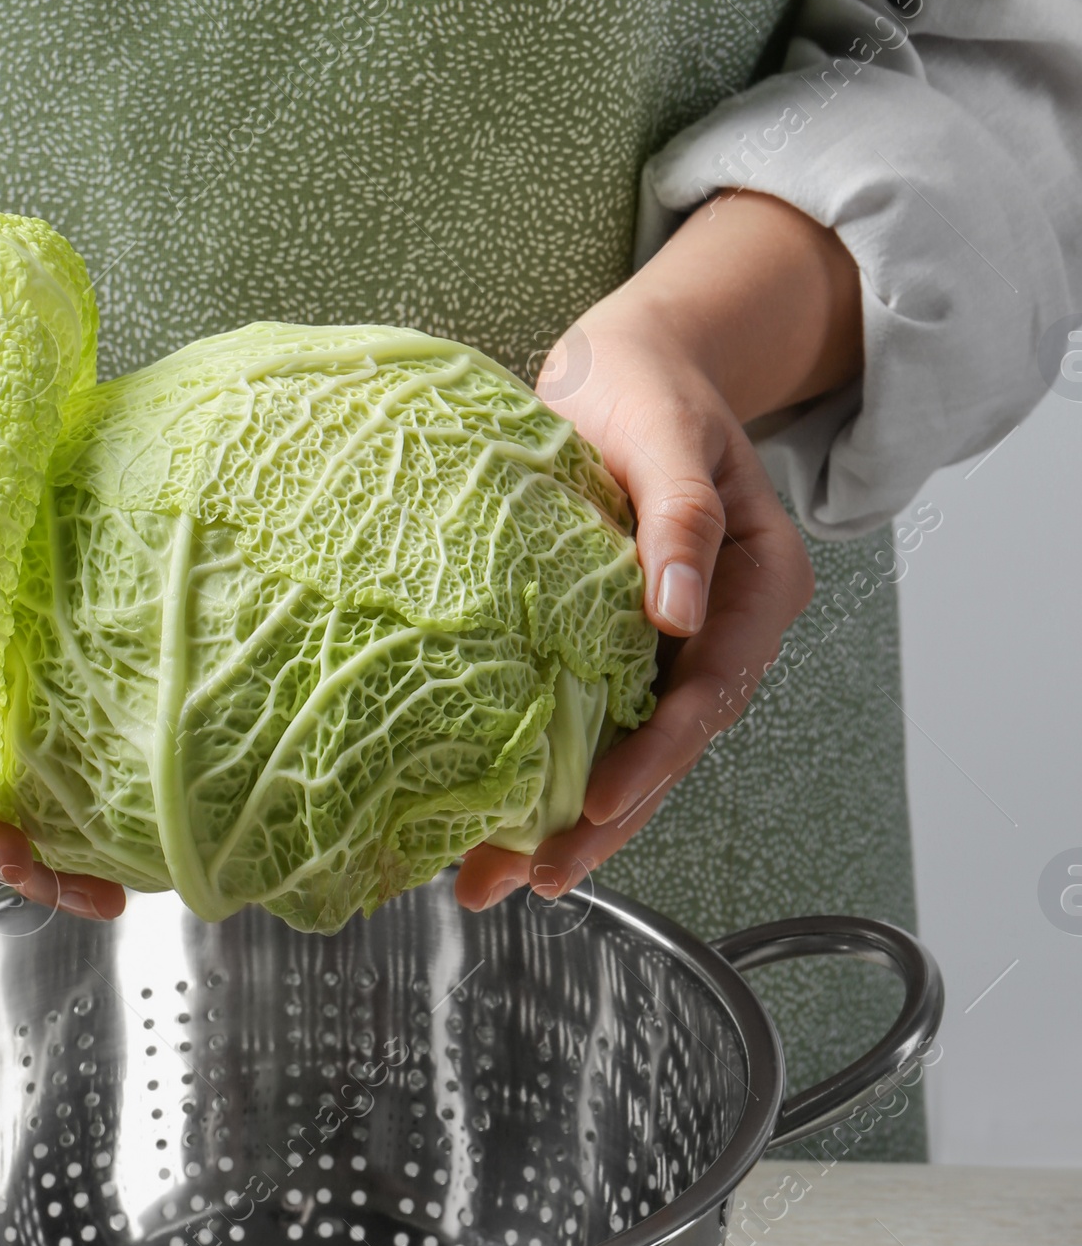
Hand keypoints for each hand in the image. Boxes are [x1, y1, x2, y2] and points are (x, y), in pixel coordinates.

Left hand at [454, 192, 862, 910]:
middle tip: (532, 877)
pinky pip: (584, 723)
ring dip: (565, 820)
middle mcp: (718, 632)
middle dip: (600, 821)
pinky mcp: (611, 648)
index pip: (710, 692)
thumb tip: (682, 611)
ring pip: (625, 751)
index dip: (654, 755)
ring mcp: (667, 648)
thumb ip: (681, 515)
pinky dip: (541, 772)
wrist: (618, 366)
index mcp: (756, 587)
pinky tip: (489, 823)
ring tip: (496, 879)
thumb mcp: (665, 430)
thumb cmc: (646, 384)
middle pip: (668, 746)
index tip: (593, 802)